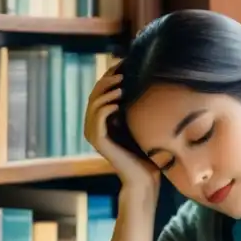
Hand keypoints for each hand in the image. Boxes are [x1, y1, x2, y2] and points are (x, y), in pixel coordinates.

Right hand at [83, 61, 159, 191]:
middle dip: (107, 80)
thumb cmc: (147, 150)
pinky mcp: (98, 141)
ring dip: (107, 92)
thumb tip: (143, 80)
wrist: (145, 177)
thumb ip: (135, 104)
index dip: (109, 76)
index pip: (101, 90)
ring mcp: (93, 133)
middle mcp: (93, 124)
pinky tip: (118, 102)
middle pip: (95, 94)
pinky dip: (106, 108)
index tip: (123, 63)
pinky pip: (98, 119)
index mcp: (102, 118)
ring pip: (94, 104)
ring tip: (121, 85)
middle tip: (121, 71)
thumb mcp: (141, 121)